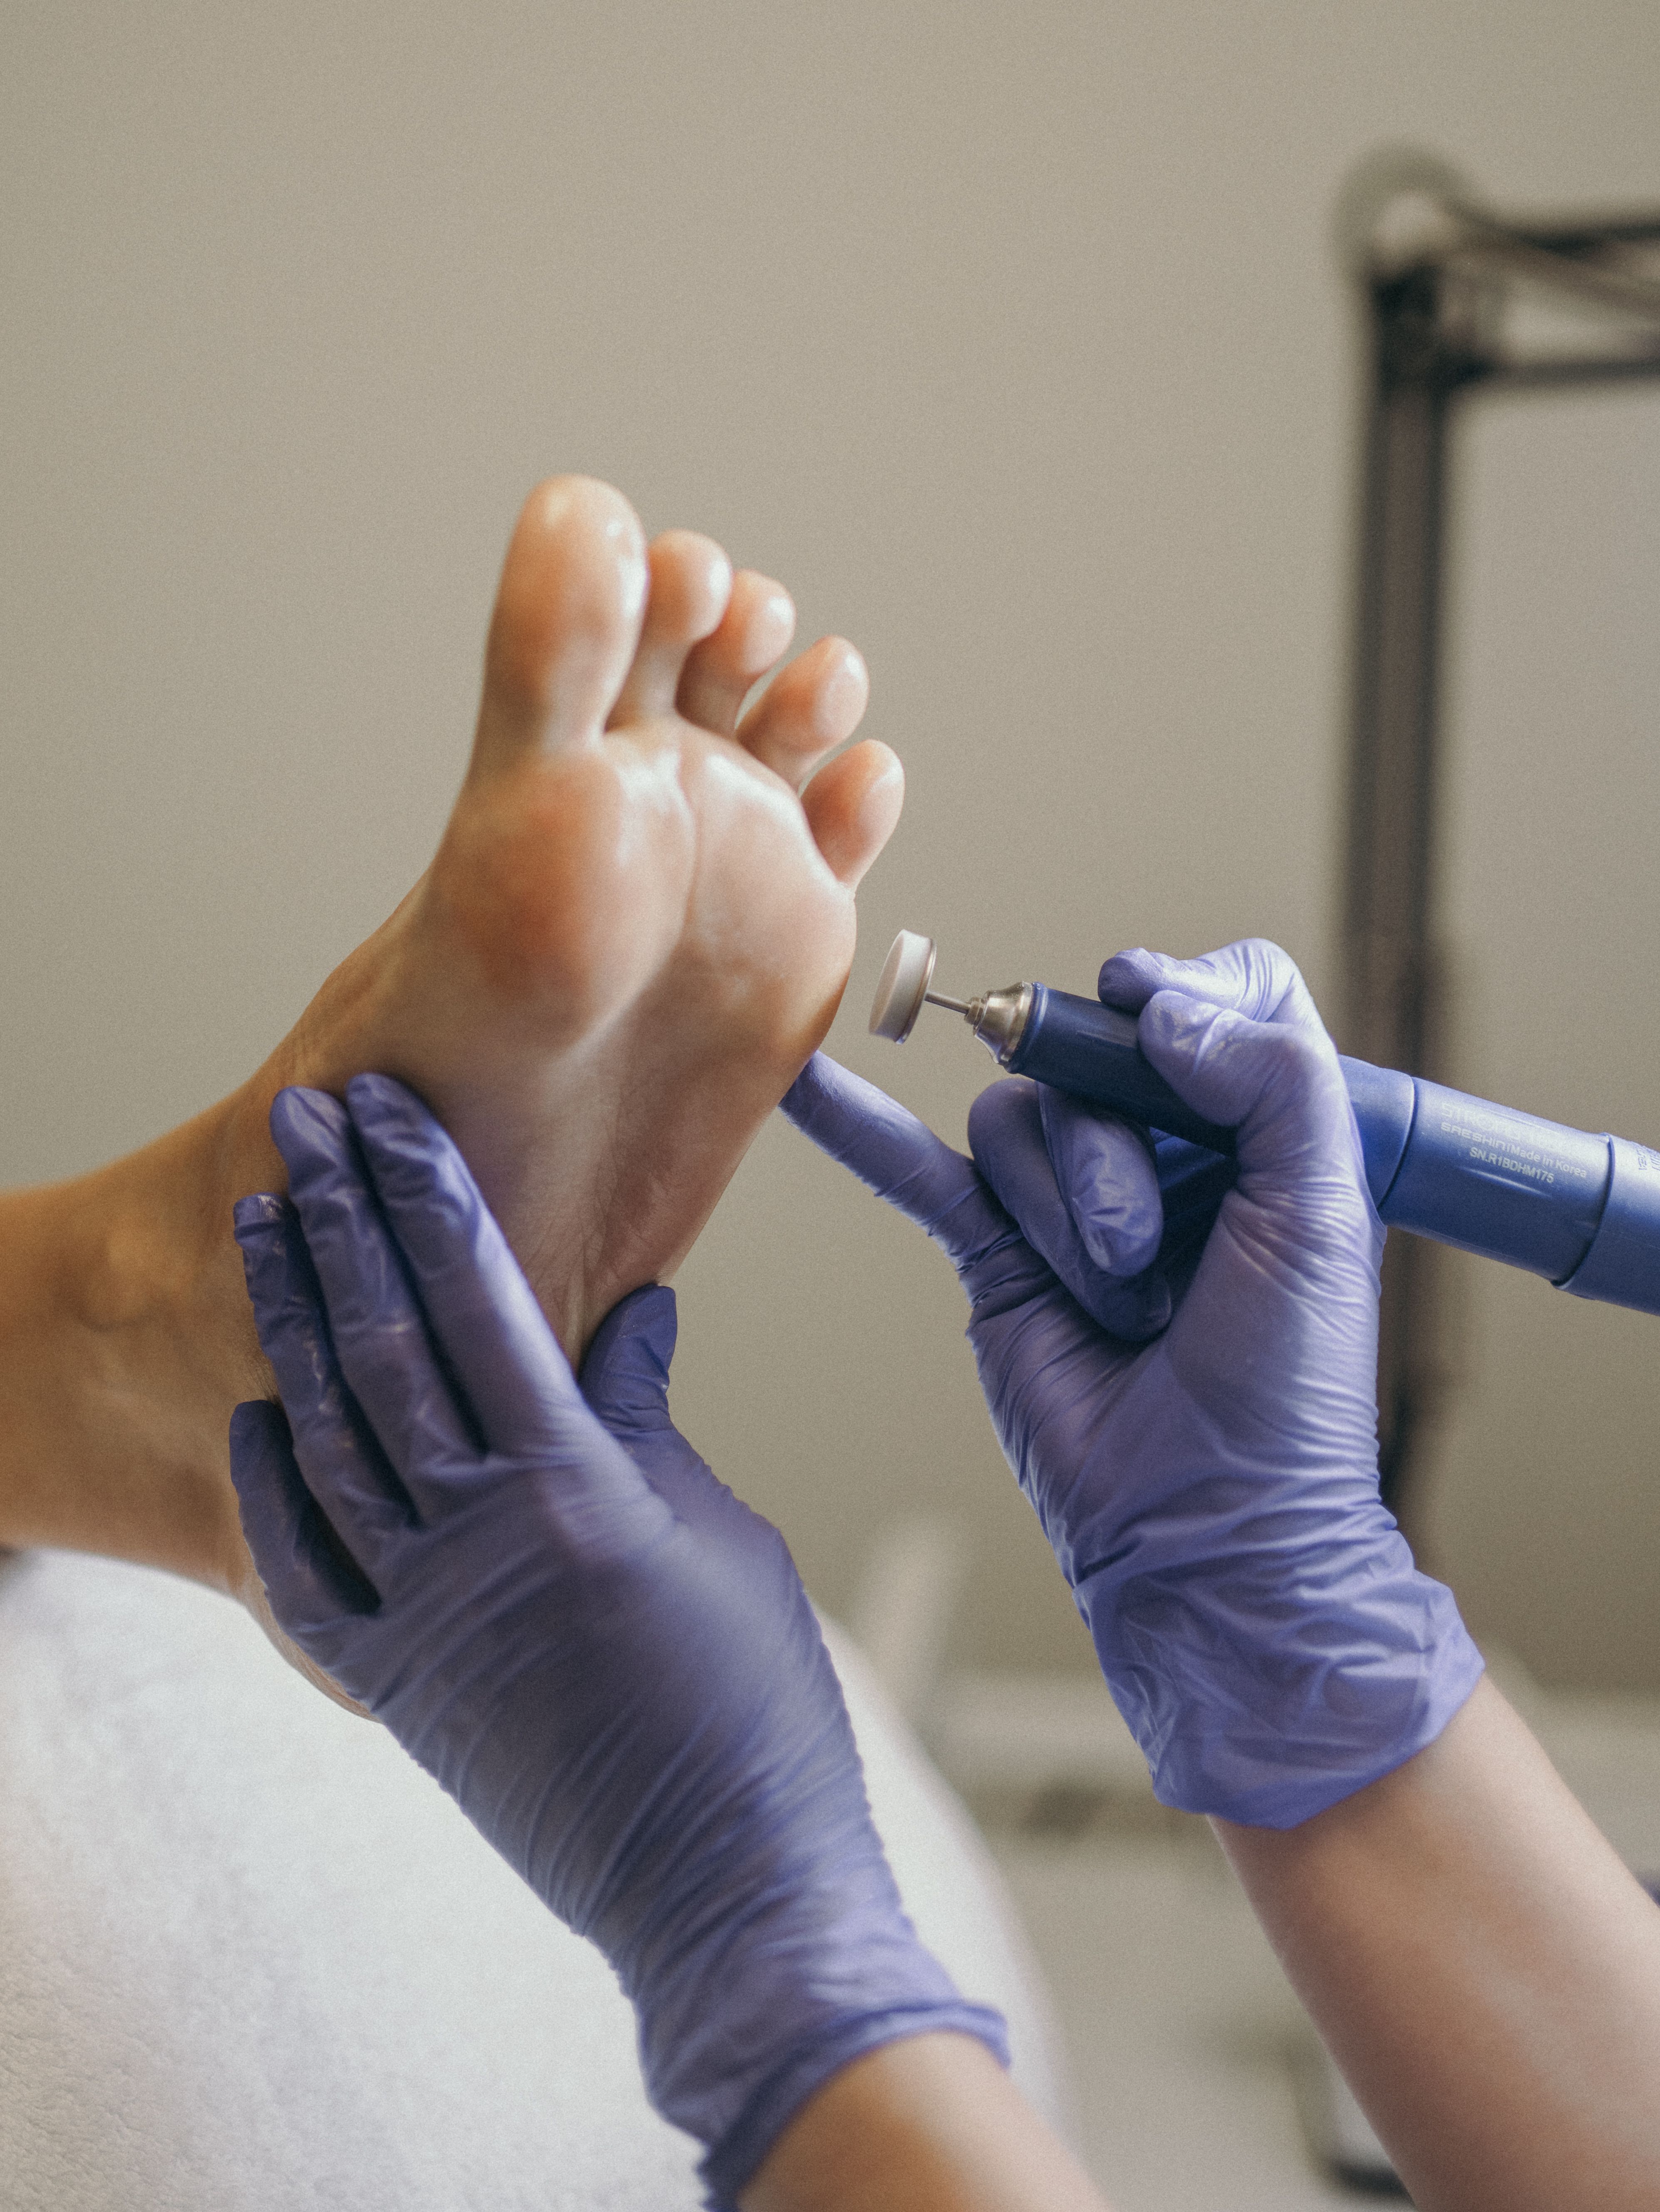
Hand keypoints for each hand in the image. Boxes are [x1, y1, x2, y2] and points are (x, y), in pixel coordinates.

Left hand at [229, 1074, 1003, 2202]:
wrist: (728, 1893)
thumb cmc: (756, 1715)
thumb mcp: (721, 1537)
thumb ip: (651, 1423)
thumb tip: (625, 1320)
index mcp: (580, 1492)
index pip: (481, 1304)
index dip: (429, 1197)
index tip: (389, 1114)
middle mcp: (484, 1544)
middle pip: (387, 1347)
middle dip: (340, 1221)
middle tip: (306, 1123)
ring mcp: (427, 1621)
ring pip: (329, 1439)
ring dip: (292, 1322)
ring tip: (265, 1222)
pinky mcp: (402, 1691)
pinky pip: (305, 1576)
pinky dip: (274, 1490)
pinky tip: (257, 1416)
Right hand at [782, 939, 1482, 1827]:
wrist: (1208, 1527)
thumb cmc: (1287, 1391)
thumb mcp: (1321, 1213)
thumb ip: (1274, 1077)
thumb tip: (1154, 1000)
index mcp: (1256, 1131)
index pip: (1215, 997)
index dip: (1183, 992)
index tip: (1151, 1008)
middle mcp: (1162, 1149)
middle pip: (1098, 1055)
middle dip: (1121, 1149)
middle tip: (1157, 1248)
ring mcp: (1068, 1200)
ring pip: (1020, 1119)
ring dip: (1066, 1210)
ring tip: (1118, 1301)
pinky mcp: (993, 1254)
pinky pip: (918, 1168)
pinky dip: (862, 1125)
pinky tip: (810, 1084)